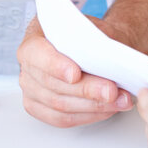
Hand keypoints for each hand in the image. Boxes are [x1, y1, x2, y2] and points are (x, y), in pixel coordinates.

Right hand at [16, 14, 133, 127]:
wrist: (95, 48)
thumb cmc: (91, 37)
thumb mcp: (95, 29)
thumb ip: (96, 40)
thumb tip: (106, 57)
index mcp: (35, 37)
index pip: (37, 53)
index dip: (55, 66)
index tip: (75, 74)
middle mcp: (28, 65)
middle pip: (52, 84)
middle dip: (85, 90)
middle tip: (111, 91)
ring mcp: (31, 89)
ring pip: (59, 105)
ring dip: (93, 106)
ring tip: (119, 101)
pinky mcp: (40, 108)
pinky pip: (62, 119)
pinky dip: (89, 115)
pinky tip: (108, 109)